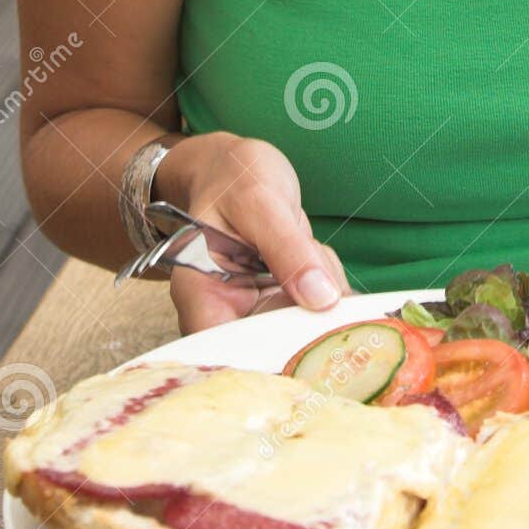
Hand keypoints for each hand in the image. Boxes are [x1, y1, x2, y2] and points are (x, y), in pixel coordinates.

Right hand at [153, 133, 350, 334]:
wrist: (234, 168)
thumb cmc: (233, 178)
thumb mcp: (259, 201)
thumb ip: (288, 249)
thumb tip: (322, 299)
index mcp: (200, 293)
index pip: (226, 353)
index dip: (267, 360)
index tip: (309, 332)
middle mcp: (225, 311)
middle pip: (274, 347)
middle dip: (311, 312)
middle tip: (315, 264)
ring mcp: (257, 309)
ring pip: (307, 323)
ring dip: (323, 286)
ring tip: (304, 244)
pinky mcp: (282, 301)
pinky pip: (321, 305)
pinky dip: (328, 278)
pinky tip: (310, 249)